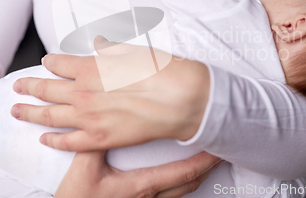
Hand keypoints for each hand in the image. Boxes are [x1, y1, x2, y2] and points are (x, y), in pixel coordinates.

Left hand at [11, 39, 210, 150]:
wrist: (181, 99)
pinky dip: (53, 140)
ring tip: (16, 111)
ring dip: (29, 112)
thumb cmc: (161, 72)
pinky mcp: (99, 138)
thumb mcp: (134, 51)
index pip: (59, 63)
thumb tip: (99, 42)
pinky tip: (43, 138)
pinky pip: (68, 142)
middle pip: (46, 89)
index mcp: (91, 67)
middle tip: (17, 86)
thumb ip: (110, 48)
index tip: (46, 63)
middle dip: (28, 86)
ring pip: (49, 115)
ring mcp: (88, 117)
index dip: (50, 63)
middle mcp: (83, 92)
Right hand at [54, 151, 223, 197]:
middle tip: (219, 151)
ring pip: (182, 192)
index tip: (217, 148)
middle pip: (190, 183)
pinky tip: (180, 174)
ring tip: (205, 159)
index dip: (204, 160)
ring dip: (196, 174)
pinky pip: (170, 196)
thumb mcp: (85, 168)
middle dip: (207, 166)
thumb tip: (107, 116)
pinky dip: (181, 183)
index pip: (184, 172)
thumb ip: (96, 141)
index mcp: (142, 186)